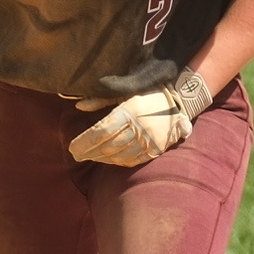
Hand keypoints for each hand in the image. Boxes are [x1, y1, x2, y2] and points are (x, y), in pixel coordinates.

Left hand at [69, 70, 211, 166]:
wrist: (181, 100)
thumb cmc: (149, 92)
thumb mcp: (126, 91)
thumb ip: (101, 99)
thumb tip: (79, 106)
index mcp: (130, 111)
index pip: (101, 132)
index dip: (84, 142)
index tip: (72, 148)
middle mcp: (139, 128)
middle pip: (107, 146)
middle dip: (89, 152)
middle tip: (76, 155)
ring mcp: (149, 141)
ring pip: (119, 155)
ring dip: (102, 158)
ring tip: (90, 157)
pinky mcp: (156, 149)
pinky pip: (133, 160)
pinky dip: (118, 161)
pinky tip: (109, 160)